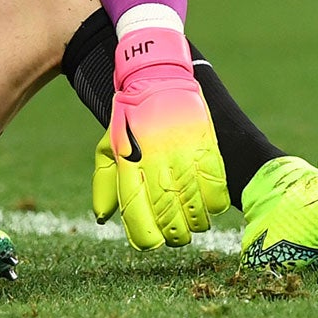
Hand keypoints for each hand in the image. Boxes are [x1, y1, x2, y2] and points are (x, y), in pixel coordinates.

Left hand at [91, 22, 227, 249]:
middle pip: (168, 212)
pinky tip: (213, 207)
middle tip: (179, 239)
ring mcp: (181, 149)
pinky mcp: (204, 139)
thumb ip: (105, 183)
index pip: (137, 212)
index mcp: (128, 162)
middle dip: (175, 234)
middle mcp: (155, 159)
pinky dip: (215, 199)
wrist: (156, 74)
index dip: (146, 236)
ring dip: (197, 221)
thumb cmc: (131, 115)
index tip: (153, 244)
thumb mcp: (110, 144)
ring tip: (197, 226)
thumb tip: (102, 218)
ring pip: (193, 201)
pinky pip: (214, 179)